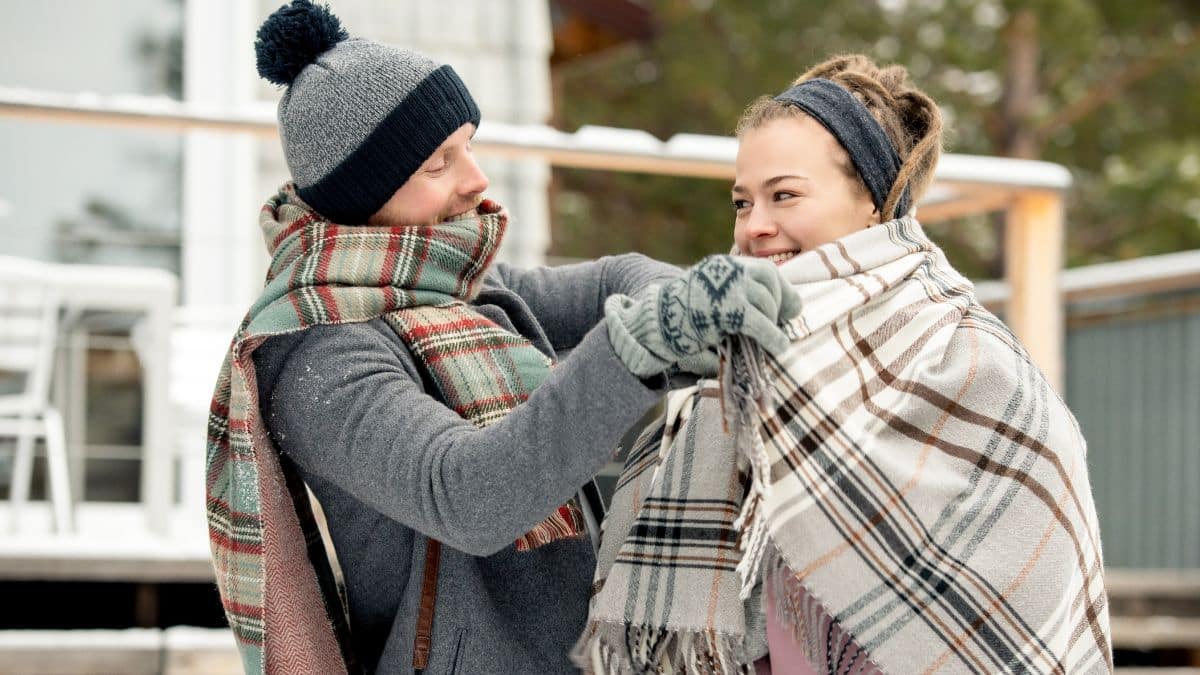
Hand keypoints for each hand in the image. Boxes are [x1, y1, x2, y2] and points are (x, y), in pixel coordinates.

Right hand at [604, 255, 798, 376]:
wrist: (656, 323)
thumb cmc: (683, 316)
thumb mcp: (712, 296)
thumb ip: (737, 297)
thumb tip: (772, 314)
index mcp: (724, 265)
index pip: (764, 270)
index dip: (781, 290)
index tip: (790, 308)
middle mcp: (728, 270)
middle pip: (769, 282)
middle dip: (781, 304)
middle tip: (784, 323)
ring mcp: (728, 287)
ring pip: (766, 302)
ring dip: (774, 323)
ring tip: (777, 340)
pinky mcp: (727, 309)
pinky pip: (759, 321)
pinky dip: (772, 335)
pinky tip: (777, 347)